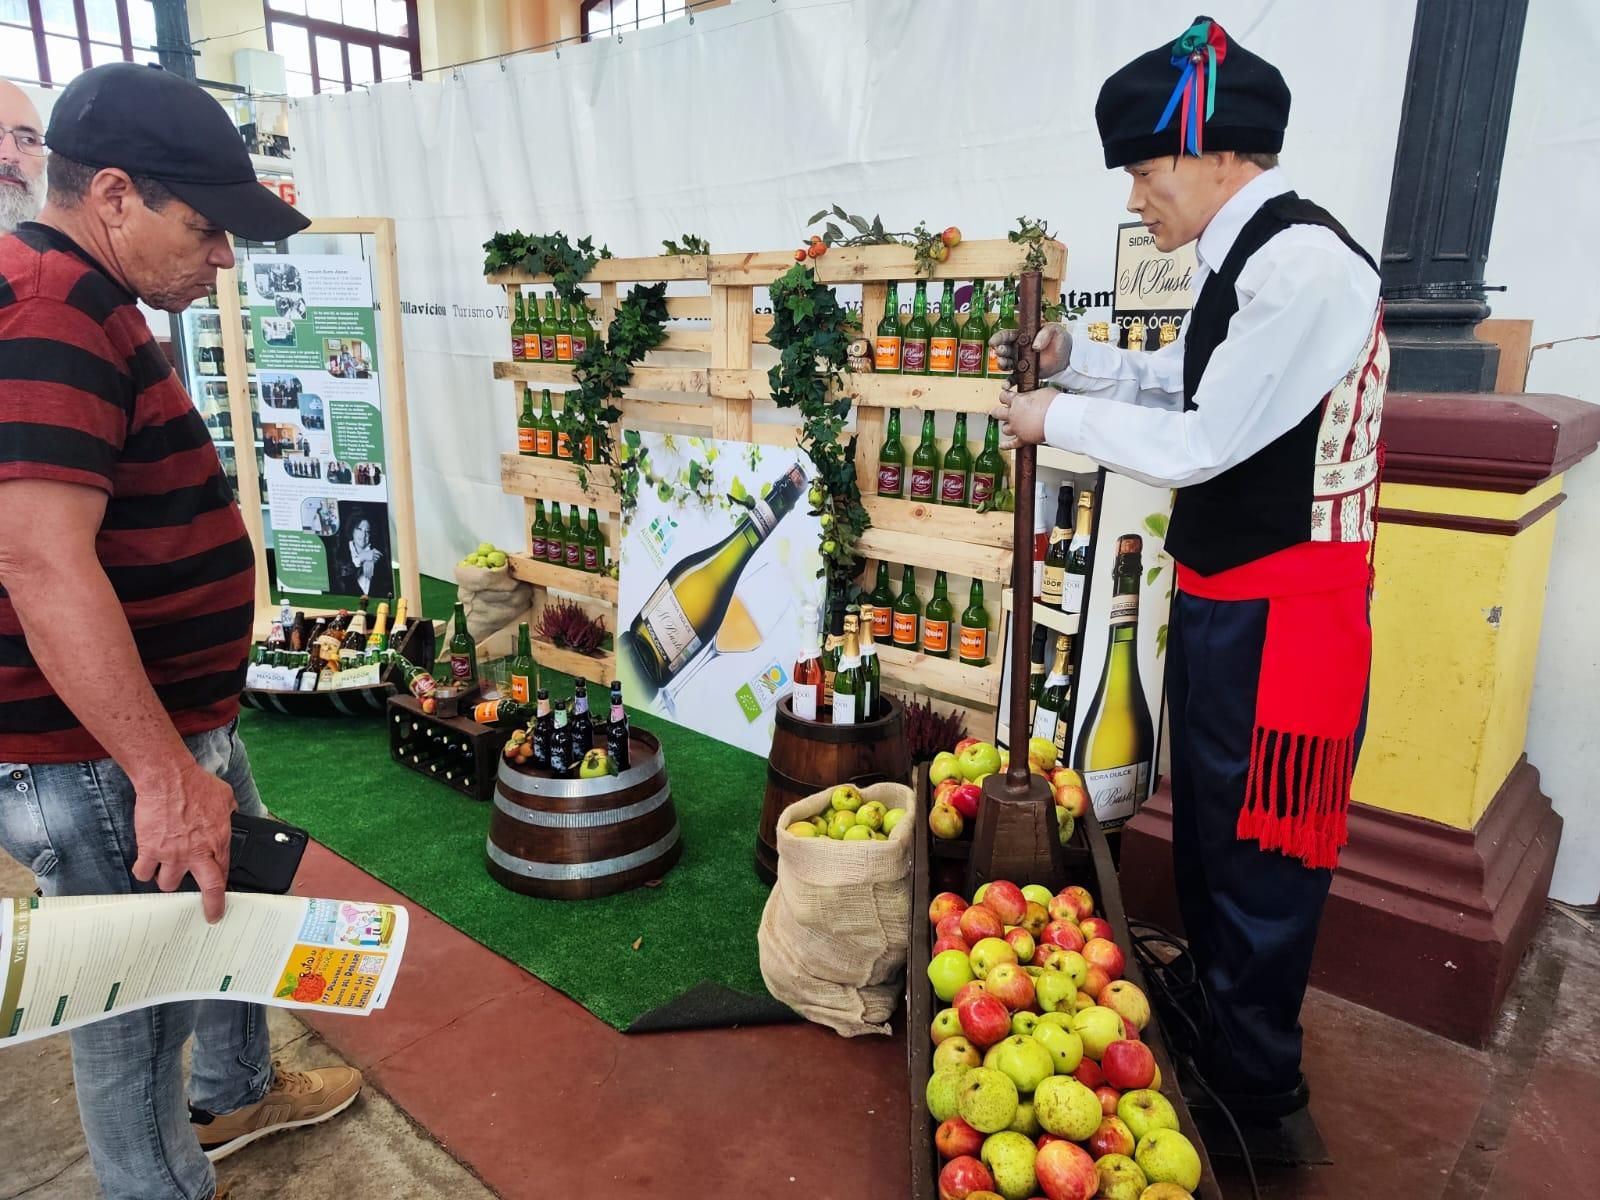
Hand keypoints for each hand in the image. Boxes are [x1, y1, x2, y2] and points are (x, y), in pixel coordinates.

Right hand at [132, 762, 236, 922]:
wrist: (168, 778)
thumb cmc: (196, 784)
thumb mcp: (225, 797)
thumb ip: (229, 810)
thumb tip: (230, 812)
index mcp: (217, 842)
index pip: (222, 877)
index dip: (221, 894)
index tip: (219, 906)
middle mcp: (196, 853)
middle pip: (203, 889)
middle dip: (206, 904)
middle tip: (205, 911)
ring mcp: (171, 854)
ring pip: (167, 884)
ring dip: (167, 880)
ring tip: (166, 873)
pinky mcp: (149, 849)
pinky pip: (143, 872)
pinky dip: (143, 871)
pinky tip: (145, 866)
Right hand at [987, 321, 1072, 378]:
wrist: (1067, 357)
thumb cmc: (1059, 340)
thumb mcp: (1055, 330)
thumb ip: (1045, 333)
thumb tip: (1035, 346)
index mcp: (1022, 336)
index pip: (1007, 336)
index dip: (998, 338)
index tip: (994, 342)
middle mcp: (1018, 349)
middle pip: (1003, 350)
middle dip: (1000, 351)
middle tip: (1001, 351)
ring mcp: (1020, 362)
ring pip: (1006, 364)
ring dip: (1002, 364)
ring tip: (1003, 364)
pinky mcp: (1024, 373)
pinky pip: (1013, 379)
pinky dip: (1008, 383)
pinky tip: (1005, 385)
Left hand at [991, 386, 1059, 449]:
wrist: (1058, 418)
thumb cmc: (1052, 403)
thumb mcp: (1041, 392)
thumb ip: (1032, 394)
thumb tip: (1033, 395)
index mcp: (1017, 400)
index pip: (1004, 396)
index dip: (1004, 396)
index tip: (1005, 397)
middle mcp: (1013, 414)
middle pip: (998, 413)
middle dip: (997, 412)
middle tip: (997, 412)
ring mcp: (1017, 427)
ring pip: (1005, 429)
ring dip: (1006, 427)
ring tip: (1008, 426)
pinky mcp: (1023, 439)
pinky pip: (1012, 444)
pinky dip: (1006, 445)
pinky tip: (1002, 445)